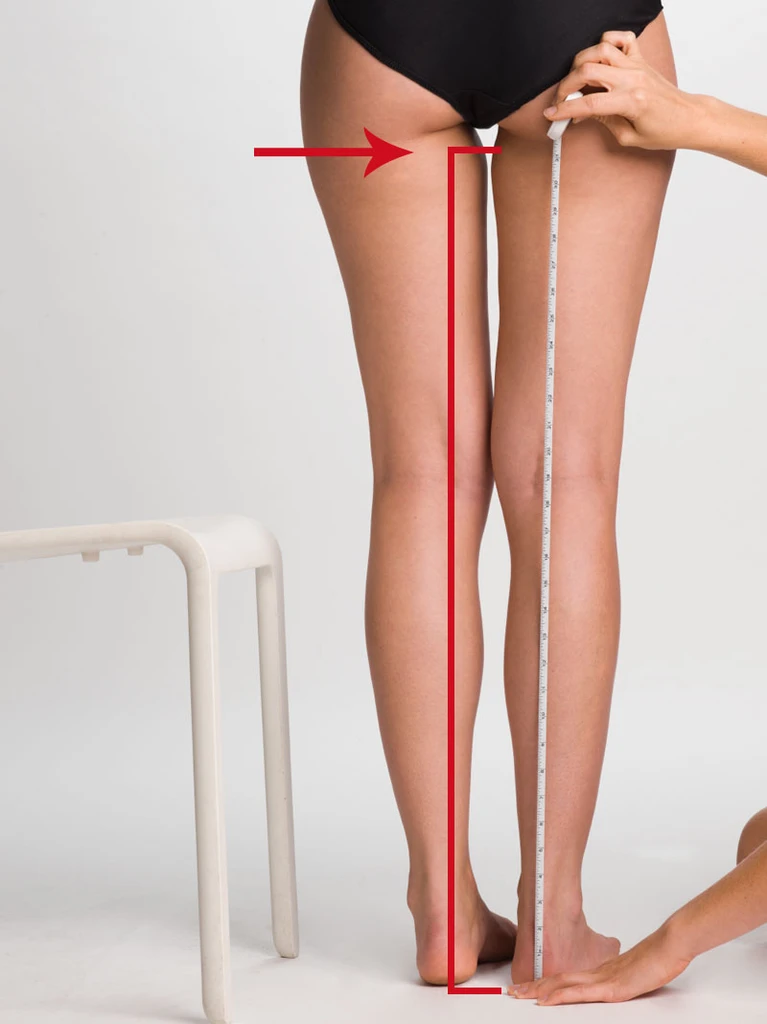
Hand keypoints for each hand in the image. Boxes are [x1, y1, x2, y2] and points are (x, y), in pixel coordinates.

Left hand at [507, 924, 692, 1005]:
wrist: (669, 947)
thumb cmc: (656, 961)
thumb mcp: (633, 974)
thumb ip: (619, 979)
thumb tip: (613, 986)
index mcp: (599, 972)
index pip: (565, 977)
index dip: (544, 982)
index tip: (527, 987)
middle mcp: (595, 973)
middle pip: (556, 980)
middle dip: (532, 988)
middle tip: (511, 992)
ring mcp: (601, 979)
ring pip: (560, 985)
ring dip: (537, 991)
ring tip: (518, 995)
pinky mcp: (609, 987)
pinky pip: (577, 993)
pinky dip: (558, 997)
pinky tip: (544, 1001)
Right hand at [544, 31, 702, 150]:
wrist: (688, 117)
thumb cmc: (663, 130)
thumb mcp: (628, 137)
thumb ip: (603, 121)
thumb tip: (582, 112)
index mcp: (631, 101)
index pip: (589, 103)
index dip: (565, 110)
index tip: (551, 115)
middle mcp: (632, 77)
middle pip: (588, 70)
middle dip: (566, 86)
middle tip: (561, 101)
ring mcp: (636, 65)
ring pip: (599, 50)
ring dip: (581, 64)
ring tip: (577, 81)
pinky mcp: (640, 58)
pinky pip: (620, 38)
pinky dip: (606, 43)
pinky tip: (600, 59)